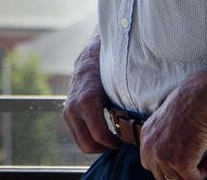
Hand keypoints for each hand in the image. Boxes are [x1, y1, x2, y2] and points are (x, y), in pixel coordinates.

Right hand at [62, 38, 119, 153]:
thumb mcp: (117, 89)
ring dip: (97, 145)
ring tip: (113, 139)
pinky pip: (78, 135)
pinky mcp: (67, 114)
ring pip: (81, 143)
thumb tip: (139, 129)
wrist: (90, 58)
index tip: (125, 142)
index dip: (114, 144)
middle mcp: (73, 109)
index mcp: (86, 102)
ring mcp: (68, 112)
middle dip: (105, 148)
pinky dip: (91, 138)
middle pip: (87, 145)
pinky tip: (104, 132)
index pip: (99, 135)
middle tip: (119, 144)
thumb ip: (124, 109)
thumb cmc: (107, 73)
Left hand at [138, 71, 206, 179]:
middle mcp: (150, 148)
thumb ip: (163, 137)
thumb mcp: (167, 119)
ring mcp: (164, 157)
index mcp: (146, 136)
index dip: (168, 165)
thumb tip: (174, 152)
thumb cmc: (190, 104)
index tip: (184, 160)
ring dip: (192, 172)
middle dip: (179, 172)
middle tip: (195, 162)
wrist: (202, 99)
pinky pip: (193, 179)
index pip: (150, 163)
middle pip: (161, 175)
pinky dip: (204, 172)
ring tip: (205, 159)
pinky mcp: (181, 163)